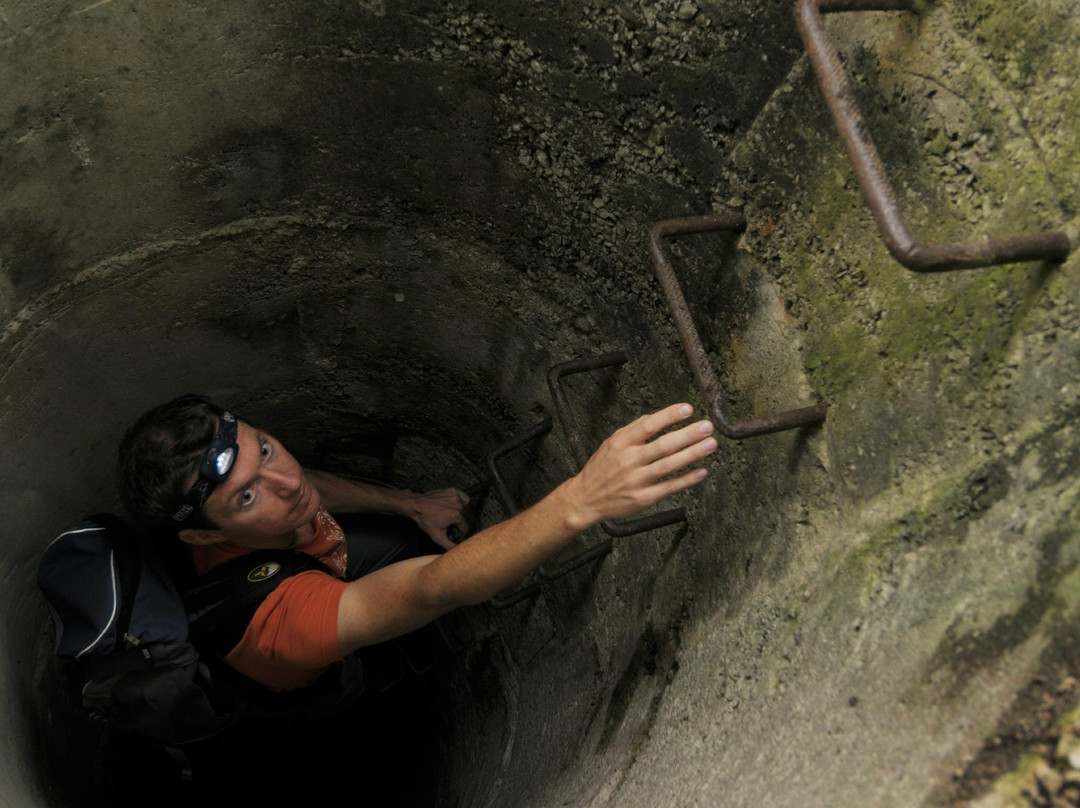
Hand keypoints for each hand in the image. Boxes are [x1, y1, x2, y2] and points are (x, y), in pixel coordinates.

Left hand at [404, 488, 469, 549]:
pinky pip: (463, 497)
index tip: (450, 531)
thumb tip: (458, 550)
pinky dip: (460, 501)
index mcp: (457, 516)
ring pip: (464, 508)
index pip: (465, 528)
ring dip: (458, 512)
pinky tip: (452, 505)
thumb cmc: (425, 520)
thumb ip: (450, 545)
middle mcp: (459, 505)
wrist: (416, 505)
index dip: (457, 532)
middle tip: (446, 522)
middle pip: (464, 519)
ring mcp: (456, 497)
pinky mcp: (453, 491)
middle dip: (457, 522)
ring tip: (446, 513)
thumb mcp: (437, 536)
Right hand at [561, 403, 714, 530]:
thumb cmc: (601, 469)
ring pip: (669, 465)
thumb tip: (655, 416)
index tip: (687, 409)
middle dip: (688, 435)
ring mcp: (637, 480)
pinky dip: (687, 479)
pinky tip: (701, 471)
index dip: (669, 416)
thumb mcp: (610, 444)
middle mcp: (629, 460)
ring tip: (710, 444)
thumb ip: (632, 430)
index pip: (647, 425)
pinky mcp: (643, 498)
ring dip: (692, 454)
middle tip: (707, 426)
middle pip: (663, 445)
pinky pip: (669, 487)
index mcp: (620, 443)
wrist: (585, 499)